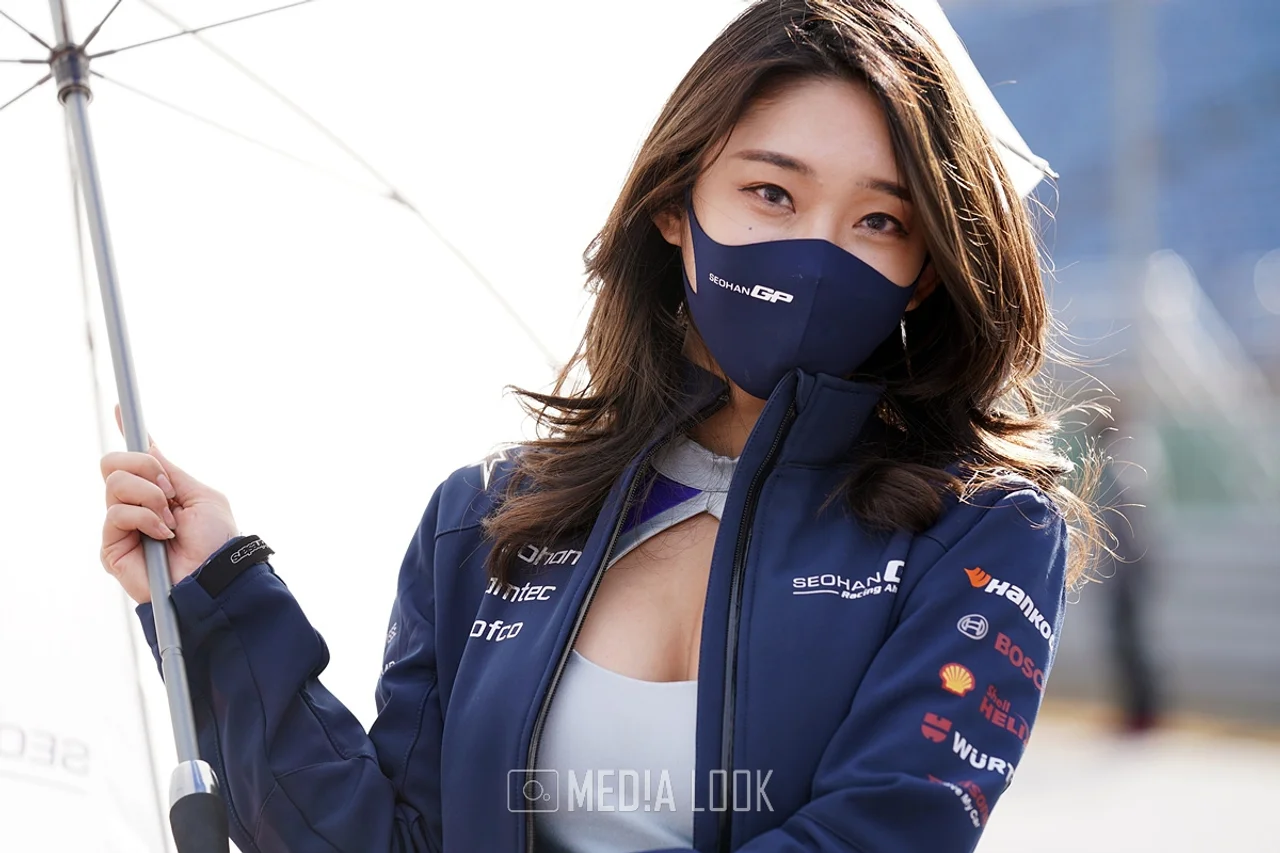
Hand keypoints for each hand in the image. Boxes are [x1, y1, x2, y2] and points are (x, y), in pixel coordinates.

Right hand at [99, 404, 238, 602]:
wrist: (212, 576)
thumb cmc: (215, 540)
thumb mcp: (200, 495)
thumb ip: (171, 472)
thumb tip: (149, 444)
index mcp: (160, 491)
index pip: (137, 459)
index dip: (130, 433)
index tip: (122, 409)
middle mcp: (136, 505)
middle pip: (113, 463)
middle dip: (143, 466)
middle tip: (168, 490)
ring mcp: (122, 525)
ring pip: (114, 483)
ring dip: (149, 496)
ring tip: (169, 520)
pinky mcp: (111, 546)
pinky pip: (116, 513)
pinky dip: (144, 518)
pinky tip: (161, 535)